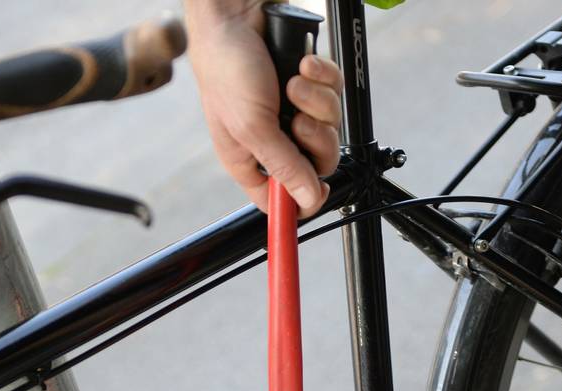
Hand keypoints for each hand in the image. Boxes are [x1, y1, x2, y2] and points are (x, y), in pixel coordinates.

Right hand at [185, 0, 342, 215]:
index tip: (317, 190)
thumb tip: (305, 201)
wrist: (236, 12)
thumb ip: (284, 167)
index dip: (302, 200)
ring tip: (293, 84)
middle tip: (299, 122)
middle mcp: (274, 140)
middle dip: (316, 140)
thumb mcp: (252, 128)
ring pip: (330, 126)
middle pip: (317, 165)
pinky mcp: (309, 84)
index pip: (282, 201)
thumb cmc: (227, 69)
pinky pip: (334, 92)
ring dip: (317, 102)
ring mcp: (294, 112)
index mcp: (251, 161)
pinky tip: (302, 65)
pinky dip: (321, 77)